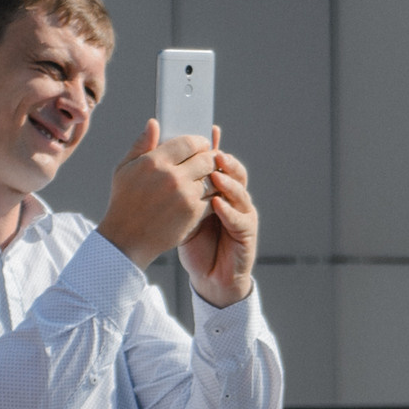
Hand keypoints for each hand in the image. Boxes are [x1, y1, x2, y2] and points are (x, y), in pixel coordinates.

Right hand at [96, 120, 222, 271]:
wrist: (127, 240)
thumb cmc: (124, 202)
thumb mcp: (124, 169)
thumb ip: (141, 144)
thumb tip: (154, 123)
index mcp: (154, 162)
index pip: (189, 142)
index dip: (200, 141)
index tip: (202, 144)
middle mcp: (172, 176)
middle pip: (206, 158)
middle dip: (211, 158)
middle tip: (211, 160)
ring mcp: (184, 195)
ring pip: (213, 178)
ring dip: (215, 177)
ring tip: (212, 177)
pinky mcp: (193, 213)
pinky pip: (213, 197)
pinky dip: (215, 195)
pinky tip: (210, 195)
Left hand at [179, 132, 257, 308]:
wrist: (209, 275)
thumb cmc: (195, 242)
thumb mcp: (179, 210)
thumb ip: (174, 184)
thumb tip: (162, 156)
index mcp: (219, 189)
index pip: (220, 163)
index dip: (215, 147)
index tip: (207, 132)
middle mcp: (234, 198)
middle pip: (235, 172)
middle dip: (224, 161)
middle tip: (212, 151)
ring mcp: (243, 214)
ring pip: (241, 192)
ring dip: (229, 182)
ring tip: (215, 175)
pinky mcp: (247, 233)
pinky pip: (240, 219)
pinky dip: (229, 210)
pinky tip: (217, 204)